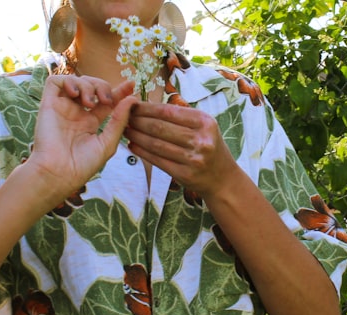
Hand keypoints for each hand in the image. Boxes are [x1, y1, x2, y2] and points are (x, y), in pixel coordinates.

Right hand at [28, 75, 137, 206]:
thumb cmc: (83, 164)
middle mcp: (76, 113)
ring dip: (88, 85)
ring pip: (76, 81)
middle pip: (92, 87)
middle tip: (106, 100)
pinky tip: (75, 94)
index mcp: (90, 123)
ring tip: (90, 103)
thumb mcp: (108, 142)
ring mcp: (62, 108)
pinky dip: (68, 81)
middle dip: (103, 87)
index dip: (119, 91)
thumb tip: (132, 99)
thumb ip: (120, 120)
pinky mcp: (48, 104)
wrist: (59, 173)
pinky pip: (54, 81)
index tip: (131, 85)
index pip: (106, 101)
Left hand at [124, 102, 240, 197]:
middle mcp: (201, 140)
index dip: (147, 108)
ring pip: (156, 144)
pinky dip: (142, 152)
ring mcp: (193, 159)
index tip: (132, 105)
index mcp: (205, 122)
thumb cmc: (209, 147)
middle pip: (160, 127)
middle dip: (137, 121)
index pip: (168, 111)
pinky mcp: (185, 175)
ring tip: (125, 130)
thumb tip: (147, 106)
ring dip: (136, 136)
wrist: (223, 178)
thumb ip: (181, 116)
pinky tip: (133, 145)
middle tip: (124, 117)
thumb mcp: (204, 127)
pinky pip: (157, 160)